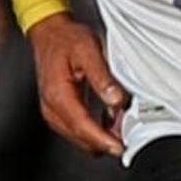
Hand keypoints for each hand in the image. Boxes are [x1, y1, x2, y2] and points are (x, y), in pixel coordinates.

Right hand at [27, 14, 130, 154]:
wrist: (51, 33)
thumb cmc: (67, 39)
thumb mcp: (89, 51)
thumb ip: (102, 77)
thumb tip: (116, 100)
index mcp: (57, 94)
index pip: (81, 126)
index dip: (102, 140)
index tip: (120, 147)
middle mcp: (51, 107)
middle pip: (79, 136)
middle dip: (104, 141)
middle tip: (129, 136)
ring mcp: (53, 110)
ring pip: (78, 136)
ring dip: (100, 135)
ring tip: (123, 125)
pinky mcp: (59, 110)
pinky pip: (77, 128)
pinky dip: (95, 129)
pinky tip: (111, 121)